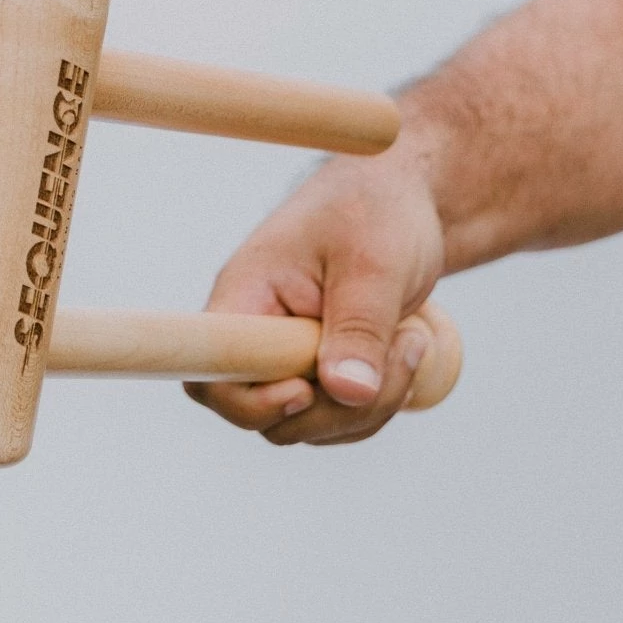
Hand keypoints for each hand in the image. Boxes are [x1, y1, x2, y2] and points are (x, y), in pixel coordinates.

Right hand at [185, 154, 446, 444]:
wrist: (405, 197)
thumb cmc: (377, 210)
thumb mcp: (374, 263)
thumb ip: (360, 327)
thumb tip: (348, 393)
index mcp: (245, 297)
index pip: (208, 372)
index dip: (247, 401)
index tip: (305, 388)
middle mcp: (256, 336)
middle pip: (267, 416)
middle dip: (338, 407)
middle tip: (406, 349)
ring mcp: (287, 359)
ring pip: (309, 425)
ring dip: (371, 406)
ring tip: (415, 341)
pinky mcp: (320, 372)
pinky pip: (338, 419)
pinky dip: (379, 404)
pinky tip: (410, 351)